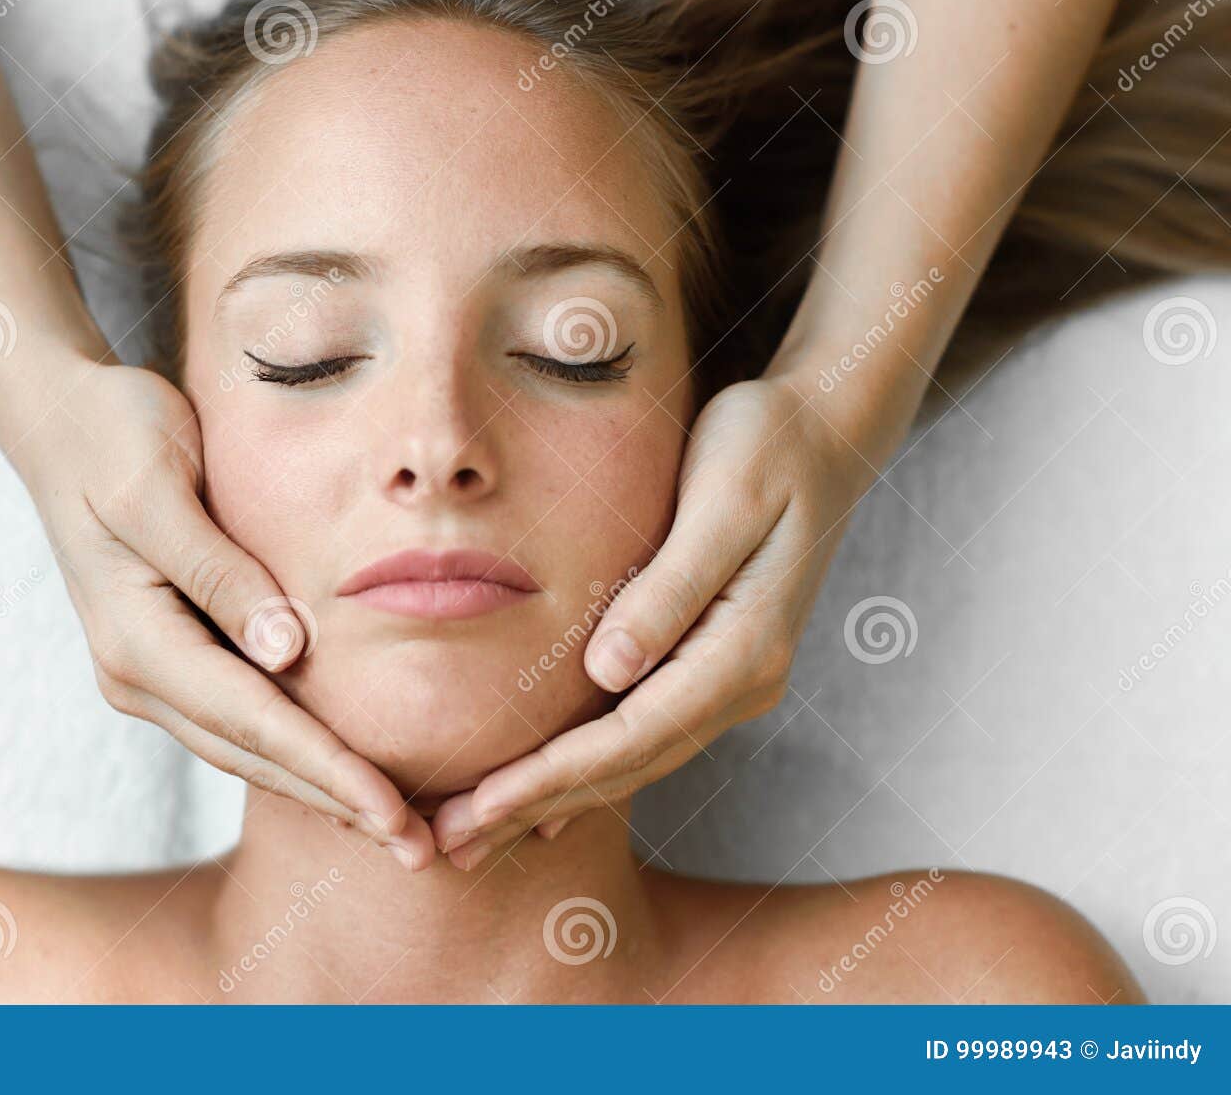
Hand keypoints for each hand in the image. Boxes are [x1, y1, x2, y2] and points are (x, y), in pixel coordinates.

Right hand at [17, 360, 434, 870]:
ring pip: (246, 752)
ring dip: (320, 791)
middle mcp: (138, 675)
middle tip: (418, 850)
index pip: (252, 721)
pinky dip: (293, 755)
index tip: (392, 811)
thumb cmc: (115, 436)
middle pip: (252, 757)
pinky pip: (239, 722)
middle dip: (336, 805)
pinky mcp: (169, 659)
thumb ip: (219, 572)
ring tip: (395, 830)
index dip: (327, 770)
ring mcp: (148, 674)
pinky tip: (341, 775)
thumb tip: (285, 652)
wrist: (61, 422)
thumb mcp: (160, 488)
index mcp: (136, 639)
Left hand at [433, 371, 883, 867]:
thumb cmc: (767, 447)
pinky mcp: (712, 662)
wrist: (825, 430)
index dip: (551, 776)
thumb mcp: (722, 502)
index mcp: (745, 648)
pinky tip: (544, 798)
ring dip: (556, 798)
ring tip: (478, 832)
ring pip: (634, 760)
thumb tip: (607, 671)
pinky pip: (643, 732)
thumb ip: (669, 588)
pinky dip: (588, 768)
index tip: (480, 807)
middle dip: (536, 807)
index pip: (631, 735)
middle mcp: (744, 681)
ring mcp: (732, 678)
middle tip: (451, 847)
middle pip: (628, 766)